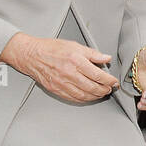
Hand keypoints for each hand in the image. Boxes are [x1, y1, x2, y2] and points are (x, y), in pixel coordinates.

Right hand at [2, 33, 119, 103]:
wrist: (31, 55)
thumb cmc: (50, 49)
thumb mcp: (74, 45)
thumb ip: (92, 53)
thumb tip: (105, 58)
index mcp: (76, 60)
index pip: (98, 75)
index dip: (109, 80)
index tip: (113, 81)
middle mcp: (69, 73)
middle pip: (93, 87)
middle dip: (104, 90)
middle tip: (109, 89)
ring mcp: (62, 83)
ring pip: (84, 95)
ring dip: (95, 96)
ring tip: (100, 93)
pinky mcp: (56, 89)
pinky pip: (73, 98)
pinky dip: (83, 99)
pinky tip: (88, 97)